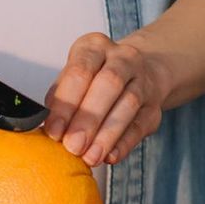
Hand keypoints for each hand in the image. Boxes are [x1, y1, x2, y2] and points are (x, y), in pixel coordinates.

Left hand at [43, 33, 168, 166]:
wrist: (138, 72)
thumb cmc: (95, 77)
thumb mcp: (73, 77)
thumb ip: (61, 98)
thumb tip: (50, 129)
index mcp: (94, 46)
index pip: (80, 71)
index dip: (66, 104)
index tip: (55, 131)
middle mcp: (122, 58)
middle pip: (108, 84)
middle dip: (88, 119)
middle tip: (73, 146)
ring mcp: (143, 80)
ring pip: (128, 105)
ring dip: (107, 135)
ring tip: (90, 156)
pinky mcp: (154, 106)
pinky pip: (141, 126)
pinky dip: (124, 144)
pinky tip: (110, 156)